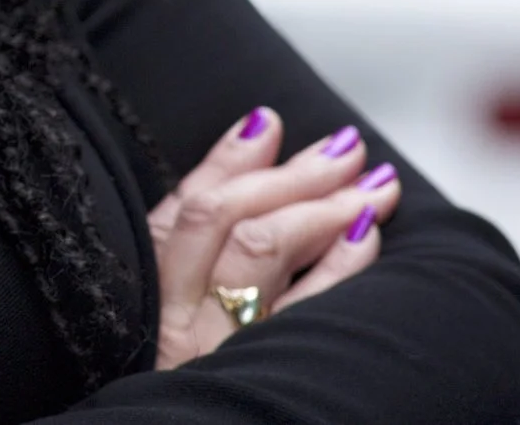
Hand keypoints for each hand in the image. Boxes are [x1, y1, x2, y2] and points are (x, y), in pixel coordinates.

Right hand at [149, 108, 401, 368]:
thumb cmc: (186, 397)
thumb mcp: (168, 321)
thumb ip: (192, 257)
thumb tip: (248, 162)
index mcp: (146, 302)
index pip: (182, 212)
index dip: (227, 160)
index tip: (269, 123)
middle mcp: (177, 323)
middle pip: (226, 219)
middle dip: (290, 173)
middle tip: (344, 146)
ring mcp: (222, 353)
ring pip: (260, 248)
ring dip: (322, 202)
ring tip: (373, 179)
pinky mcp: (267, 381)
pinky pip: (309, 311)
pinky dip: (343, 263)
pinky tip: (372, 236)